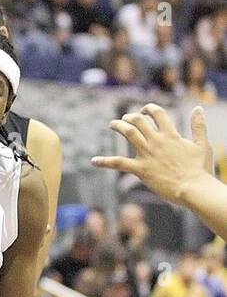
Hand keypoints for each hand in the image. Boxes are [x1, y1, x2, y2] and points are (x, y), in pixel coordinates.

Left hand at [92, 103, 213, 204]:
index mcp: (171, 135)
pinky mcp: (141, 169)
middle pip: (139, 121)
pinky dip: (105, 161)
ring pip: (129, 133)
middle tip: (125, 118)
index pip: (157, 114)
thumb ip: (199, 126)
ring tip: (112, 124)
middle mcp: (157, 141)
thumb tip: (198, 108)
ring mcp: (147, 154)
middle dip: (130, 117)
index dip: (149, 109)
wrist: (193, 188)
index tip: (145, 110)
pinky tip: (94, 161)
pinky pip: (119, 163)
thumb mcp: (202, 145)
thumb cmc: (199, 169)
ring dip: (119, 126)